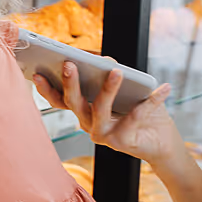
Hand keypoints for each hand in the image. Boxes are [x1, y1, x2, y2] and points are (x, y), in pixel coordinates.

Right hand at [33, 61, 177, 166]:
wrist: (161, 142)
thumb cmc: (141, 110)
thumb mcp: (125, 87)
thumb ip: (110, 73)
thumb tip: (104, 60)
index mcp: (83, 111)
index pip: (59, 99)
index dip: (47, 88)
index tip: (38, 72)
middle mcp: (87, 124)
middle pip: (73, 103)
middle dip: (69, 83)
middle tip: (69, 64)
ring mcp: (102, 134)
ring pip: (97, 110)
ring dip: (107, 90)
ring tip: (117, 71)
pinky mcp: (121, 142)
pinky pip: (135, 117)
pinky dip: (151, 100)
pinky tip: (164, 88)